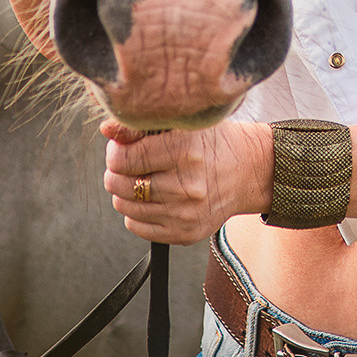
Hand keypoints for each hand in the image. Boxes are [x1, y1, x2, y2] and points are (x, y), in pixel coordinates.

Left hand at [102, 119, 274, 244]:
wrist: (250, 171)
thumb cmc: (214, 142)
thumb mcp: (184, 123)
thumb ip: (142, 126)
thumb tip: (106, 129)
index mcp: (186, 150)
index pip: (124, 158)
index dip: (115, 151)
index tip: (122, 146)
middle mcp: (187, 184)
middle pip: (120, 184)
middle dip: (116, 172)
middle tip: (129, 162)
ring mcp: (186, 213)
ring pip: (125, 206)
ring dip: (125, 191)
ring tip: (143, 178)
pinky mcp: (185, 233)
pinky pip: (137, 226)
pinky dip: (137, 212)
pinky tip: (154, 197)